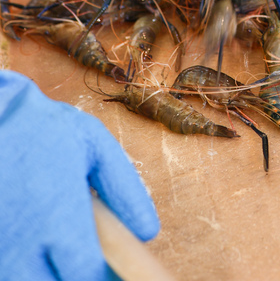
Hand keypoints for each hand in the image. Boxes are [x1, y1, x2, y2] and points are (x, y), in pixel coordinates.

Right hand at [0, 71, 158, 280]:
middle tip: (81, 254)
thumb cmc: (44, 128)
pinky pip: (8, 269)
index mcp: (58, 214)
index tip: (106, 261)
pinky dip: (21, 264)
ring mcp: (0, 245)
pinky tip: (37, 245)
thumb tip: (149, 231)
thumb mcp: (93, 145)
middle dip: (70, 274)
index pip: (85, 273)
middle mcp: (24, 239)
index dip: (99, 272)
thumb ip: (123, 187)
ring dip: (44, 271)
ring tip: (59, 248)